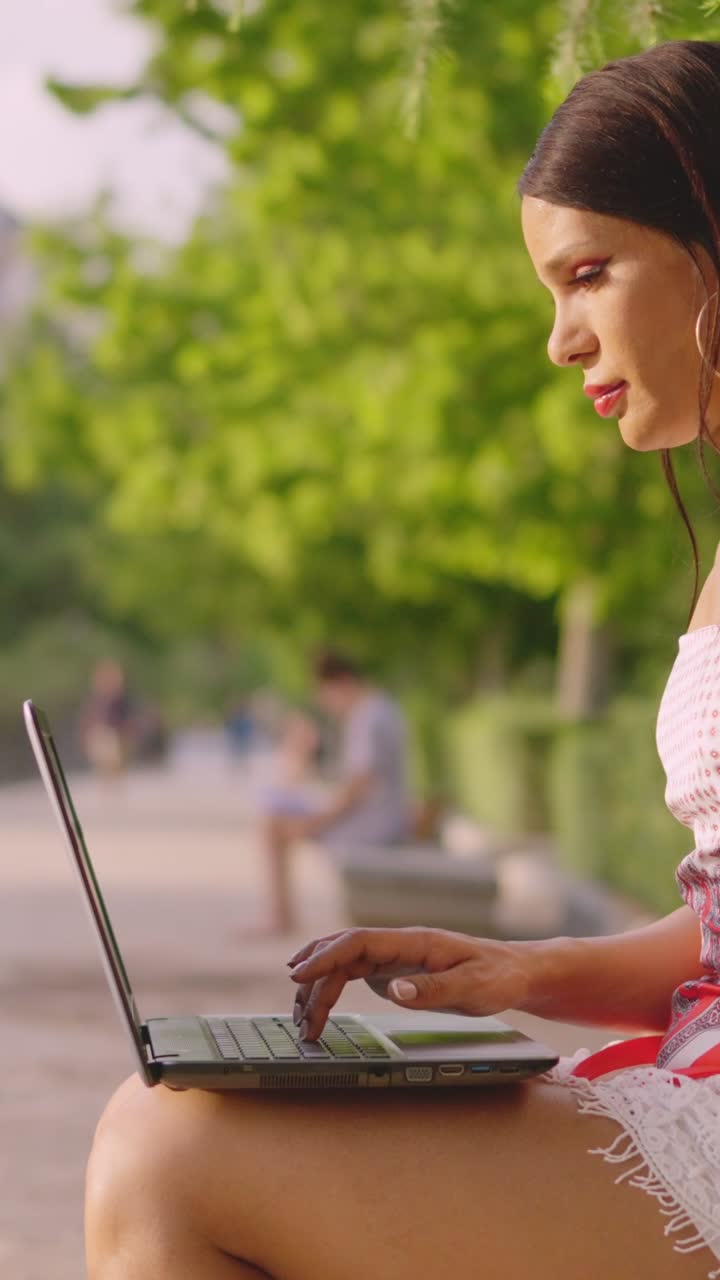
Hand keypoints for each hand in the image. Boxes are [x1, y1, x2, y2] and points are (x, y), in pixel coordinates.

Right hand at [287, 926, 532, 1039]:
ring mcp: (391, 958)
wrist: (513, 972)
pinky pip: (351, 976)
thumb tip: (393, 990)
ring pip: (342, 965)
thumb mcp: (472, 987)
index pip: (357, 942)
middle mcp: (396, 945)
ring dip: (318, 989)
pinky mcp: (391, 972)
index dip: (325, 956)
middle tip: (297, 1016)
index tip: (299, 975)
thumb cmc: (497, 977)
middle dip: (312, 978)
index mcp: (413, 941)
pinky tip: (316, 1007)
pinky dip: (330, 990)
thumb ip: (433, 989)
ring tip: (302, 1023)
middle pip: (341, 952)